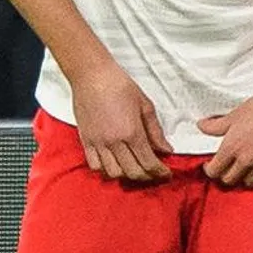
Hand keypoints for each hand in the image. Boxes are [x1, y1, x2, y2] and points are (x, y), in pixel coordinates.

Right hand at [70, 65, 172, 181]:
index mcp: (132, 132)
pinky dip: (106, 169)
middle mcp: (114, 142)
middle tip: (154, 173)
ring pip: (113, 173)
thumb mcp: (145, 105)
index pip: (148, 162)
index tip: (166, 174)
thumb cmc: (120, 85)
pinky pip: (94, 165)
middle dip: (146, 176)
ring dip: (126, 175)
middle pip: (132, 172)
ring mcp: (98, 143)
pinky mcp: (85, 141)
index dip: (160, 172)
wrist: (92, 76)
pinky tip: (115, 163)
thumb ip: (155, 131)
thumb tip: (166, 149)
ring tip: (135, 168)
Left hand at [198, 74, 252, 187]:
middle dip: (226, 174)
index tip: (212, 165)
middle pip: (230, 180)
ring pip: (250, 182)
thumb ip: (215, 125)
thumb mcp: (234, 114)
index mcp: (232, 148)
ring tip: (248, 166)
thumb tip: (202, 126)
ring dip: (246, 176)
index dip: (210, 170)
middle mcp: (247, 160)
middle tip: (228, 166)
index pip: (214, 172)